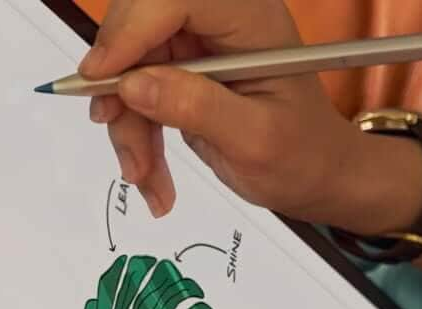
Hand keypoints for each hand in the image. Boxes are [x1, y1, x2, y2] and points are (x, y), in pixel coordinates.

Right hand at [81, 0, 405, 227]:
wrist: (318, 177)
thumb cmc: (305, 156)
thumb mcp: (257, 140)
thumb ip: (198, 107)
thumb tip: (133, 84)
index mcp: (252, 17)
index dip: (131, 30)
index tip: (104, 79)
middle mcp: (220, 19)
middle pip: (139, 27)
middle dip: (121, 85)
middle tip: (115, 129)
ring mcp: (198, 43)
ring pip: (128, 65)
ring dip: (125, 123)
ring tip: (144, 176)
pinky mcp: (180, 69)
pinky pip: (133, 90)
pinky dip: (133, 132)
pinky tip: (149, 174)